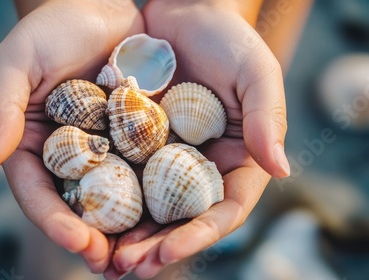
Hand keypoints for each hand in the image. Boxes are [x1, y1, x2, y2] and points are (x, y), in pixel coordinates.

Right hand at [0, 0, 143, 272]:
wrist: (101, 6)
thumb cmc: (54, 28)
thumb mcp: (18, 60)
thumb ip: (2, 108)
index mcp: (33, 143)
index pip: (37, 191)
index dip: (54, 220)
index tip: (76, 242)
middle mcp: (68, 154)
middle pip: (75, 206)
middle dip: (91, 239)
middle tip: (111, 265)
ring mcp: (103, 150)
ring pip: (111, 200)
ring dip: (124, 233)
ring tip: (141, 259)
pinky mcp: (136, 140)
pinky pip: (145, 173)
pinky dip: (153, 200)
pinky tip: (168, 221)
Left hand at [105, 1, 289, 277]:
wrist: (183, 11)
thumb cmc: (228, 39)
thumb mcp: (256, 72)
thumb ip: (269, 118)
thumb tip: (283, 171)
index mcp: (238, 160)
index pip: (223, 209)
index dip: (197, 236)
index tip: (166, 251)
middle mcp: (202, 166)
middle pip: (181, 219)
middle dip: (156, 247)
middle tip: (127, 268)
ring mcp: (167, 158)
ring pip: (149, 207)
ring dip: (127, 235)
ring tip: (103, 258)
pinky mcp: (135, 143)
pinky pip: (121, 176)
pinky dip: (108, 201)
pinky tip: (86, 216)